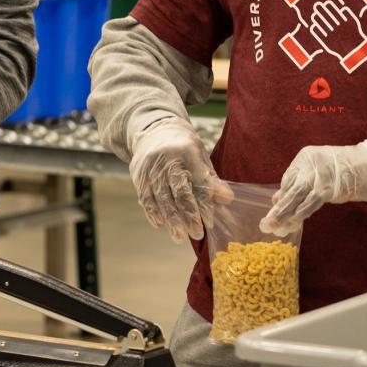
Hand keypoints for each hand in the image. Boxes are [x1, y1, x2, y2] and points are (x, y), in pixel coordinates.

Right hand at [129, 120, 231, 240]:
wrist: (153, 130)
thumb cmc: (183, 148)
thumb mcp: (200, 157)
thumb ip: (211, 179)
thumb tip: (227, 199)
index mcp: (188, 152)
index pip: (199, 182)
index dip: (205, 203)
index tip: (210, 222)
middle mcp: (168, 160)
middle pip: (179, 191)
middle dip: (189, 215)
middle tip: (197, 234)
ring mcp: (151, 168)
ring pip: (162, 198)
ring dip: (171, 219)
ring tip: (179, 236)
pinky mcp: (139, 175)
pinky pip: (146, 197)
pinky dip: (153, 212)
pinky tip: (160, 225)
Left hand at [261, 141, 366, 234]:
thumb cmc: (350, 171)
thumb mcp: (323, 174)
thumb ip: (303, 184)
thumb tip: (277, 198)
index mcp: (305, 157)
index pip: (288, 179)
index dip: (282, 198)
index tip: (276, 213)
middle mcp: (309, 162)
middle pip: (289, 188)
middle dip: (277, 208)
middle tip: (266, 224)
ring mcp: (320, 172)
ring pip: (296, 195)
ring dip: (284, 213)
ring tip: (274, 227)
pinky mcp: (329, 186)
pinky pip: (311, 202)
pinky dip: (301, 214)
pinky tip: (293, 224)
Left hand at [308, 0, 366, 69]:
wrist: (353, 50)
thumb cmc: (354, 34)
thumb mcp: (354, 23)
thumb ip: (349, 14)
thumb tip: (342, 8)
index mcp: (342, 21)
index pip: (333, 11)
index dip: (328, 6)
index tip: (325, 3)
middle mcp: (336, 26)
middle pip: (325, 15)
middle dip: (320, 9)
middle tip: (316, 5)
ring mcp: (330, 33)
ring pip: (320, 23)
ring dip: (317, 19)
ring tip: (314, 15)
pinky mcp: (326, 41)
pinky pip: (318, 33)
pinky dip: (315, 29)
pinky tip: (313, 26)